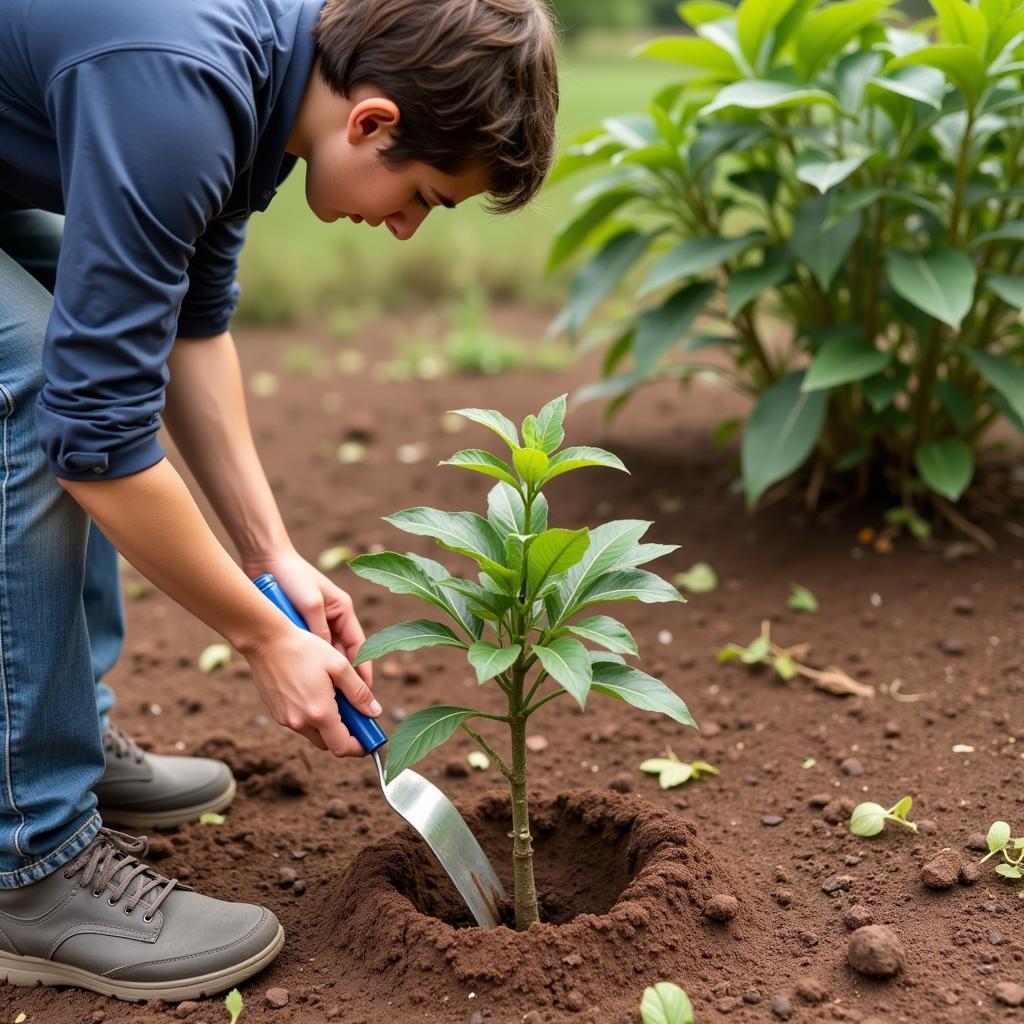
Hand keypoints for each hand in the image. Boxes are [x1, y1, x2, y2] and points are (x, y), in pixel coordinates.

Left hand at [243, 545, 372, 688]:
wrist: (265, 560)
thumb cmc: (292, 576)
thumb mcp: (310, 604)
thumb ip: (319, 630)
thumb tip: (326, 659)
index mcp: (343, 611)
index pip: (358, 645)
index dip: (363, 668)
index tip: (365, 690)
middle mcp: (332, 620)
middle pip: (343, 655)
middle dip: (344, 677)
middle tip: (343, 701)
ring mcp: (315, 624)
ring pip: (324, 656)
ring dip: (323, 672)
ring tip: (323, 696)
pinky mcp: (298, 628)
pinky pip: (306, 652)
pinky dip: (306, 665)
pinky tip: (302, 681)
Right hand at [244, 623, 380, 756]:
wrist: (265, 641)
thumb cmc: (304, 649)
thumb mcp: (339, 665)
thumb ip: (358, 692)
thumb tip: (374, 713)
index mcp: (319, 713)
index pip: (342, 747)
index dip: (359, 746)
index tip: (369, 737)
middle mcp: (300, 722)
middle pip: (329, 743)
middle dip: (344, 733)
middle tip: (354, 712)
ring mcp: (285, 719)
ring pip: (314, 733)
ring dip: (328, 723)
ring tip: (333, 695)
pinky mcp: (276, 713)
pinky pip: (300, 723)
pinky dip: (312, 716)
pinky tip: (314, 692)